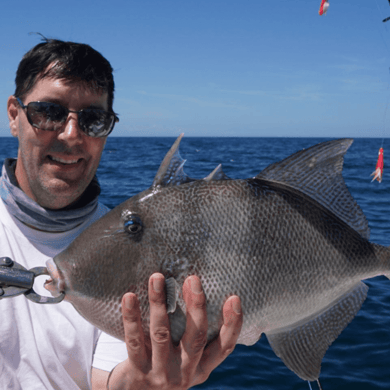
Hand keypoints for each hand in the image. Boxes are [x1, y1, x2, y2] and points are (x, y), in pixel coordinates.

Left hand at [107, 273, 242, 389]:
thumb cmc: (167, 366)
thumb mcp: (186, 359)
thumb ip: (194, 334)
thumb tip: (197, 289)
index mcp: (201, 367)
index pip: (224, 347)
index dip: (232, 325)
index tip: (234, 298)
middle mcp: (185, 372)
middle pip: (195, 338)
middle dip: (196, 306)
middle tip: (193, 279)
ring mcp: (161, 373)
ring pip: (161, 334)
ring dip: (159, 303)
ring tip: (157, 278)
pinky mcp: (137, 371)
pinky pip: (134, 341)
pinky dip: (131, 318)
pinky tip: (130, 297)